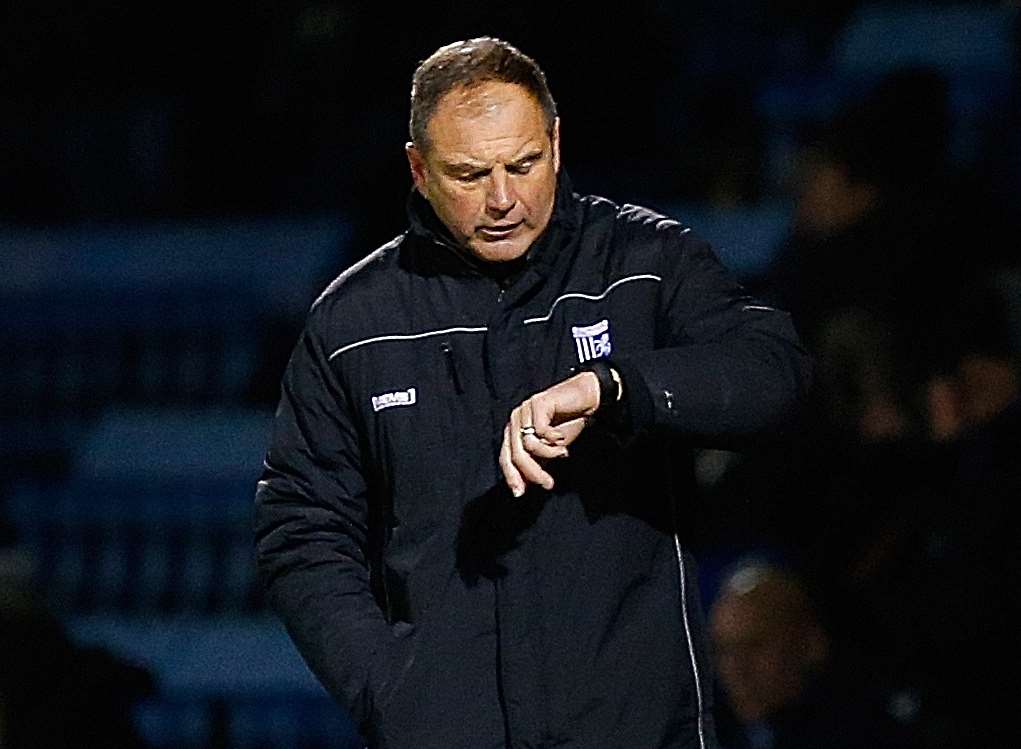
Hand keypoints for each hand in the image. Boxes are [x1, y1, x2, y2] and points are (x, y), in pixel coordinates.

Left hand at [498, 372, 600, 496]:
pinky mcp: (537, 403)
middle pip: (516, 454)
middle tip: (549, 484)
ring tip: (563, 453)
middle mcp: (515, 420)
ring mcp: (525, 410)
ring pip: (528, 445)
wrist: (585, 400)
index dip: (511, 476)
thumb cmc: (567, 424)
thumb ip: (537, 464)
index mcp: (514, 431)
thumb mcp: (550, 450)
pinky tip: (561, 437)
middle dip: (533, 472)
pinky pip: (540, 431)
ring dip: (549, 454)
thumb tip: (523, 488)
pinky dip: (553, 439)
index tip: (520, 494)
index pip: (506, 457)